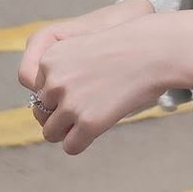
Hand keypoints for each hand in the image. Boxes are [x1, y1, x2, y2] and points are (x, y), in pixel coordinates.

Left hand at [20, 9, 192, 154]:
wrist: (156, 49)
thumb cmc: (128, 45)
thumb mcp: (85, 46)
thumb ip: (64, 69)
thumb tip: (45, 103)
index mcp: (50, 58)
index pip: (36, 88)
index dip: (57, 92)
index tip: (78, 90)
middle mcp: (54, 81)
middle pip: (41, 111)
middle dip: (60, 112)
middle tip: (86, 106)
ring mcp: (70, 103)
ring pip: (51, 132)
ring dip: (67, 130)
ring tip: (89, 120)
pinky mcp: (88, 122)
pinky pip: (71, 146)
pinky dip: (79, 143)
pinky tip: (95, 132)